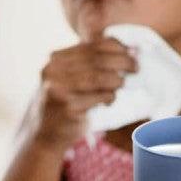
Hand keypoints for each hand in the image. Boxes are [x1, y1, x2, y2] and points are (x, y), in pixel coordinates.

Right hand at [22, 37, 136, 154]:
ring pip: (99, 77)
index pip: (92, 45)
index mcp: (55, 60)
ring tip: (120, 86)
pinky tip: (108, 101)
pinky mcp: (68, 107)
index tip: (129, 52)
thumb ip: (88, 64)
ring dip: (117, 81)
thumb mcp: (69, 78)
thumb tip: (126, 51)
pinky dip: (109, 97)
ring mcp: (59, 89)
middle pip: (98, 60)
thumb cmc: (65, 103)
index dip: (116, 46)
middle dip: (123, 61)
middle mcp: (54, 71)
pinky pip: (99, 97)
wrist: (45, 135)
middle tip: (135, 68)